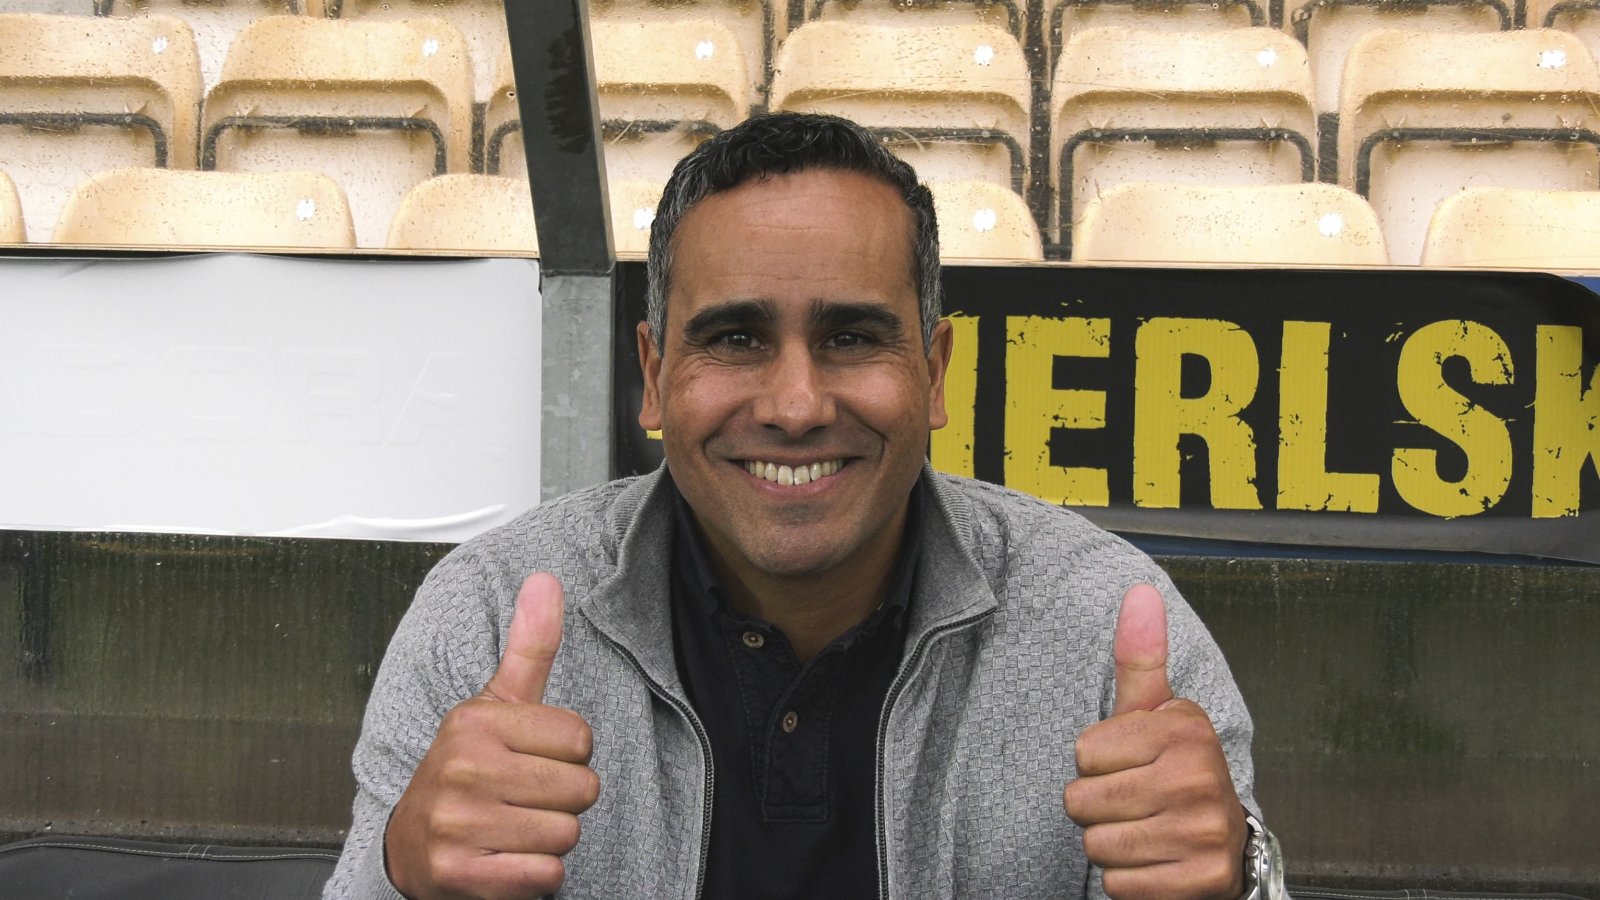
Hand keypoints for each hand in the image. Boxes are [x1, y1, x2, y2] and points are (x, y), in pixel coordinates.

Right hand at [386, 573, 600, 898]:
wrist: (411, 846)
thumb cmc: (468, 771)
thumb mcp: (497, 704)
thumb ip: (530, 646)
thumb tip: (546, 579)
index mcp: (476, 721)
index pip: (581, 738)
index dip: (569, 754)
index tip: (534, 759)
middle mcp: (462, 767)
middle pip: (581, 789)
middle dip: (563, 800)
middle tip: (524, 798)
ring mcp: (457, 823)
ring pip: (566, 834)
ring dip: (550, 840)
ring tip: (514, 828)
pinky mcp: (460, 873)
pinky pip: (545, 876)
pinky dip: (536, 876)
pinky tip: (506, 860)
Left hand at [1062, 584, 1246, 899]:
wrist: (1225, 844)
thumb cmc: (1175, 771)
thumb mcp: (1156, 712)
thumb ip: (1139, 657)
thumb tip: (1140, 590)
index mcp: (1185, 729)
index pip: (1083, 752)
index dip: (1095, 763)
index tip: (1131, 764)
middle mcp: (1200, 777)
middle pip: (1083, 802)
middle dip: (1097, 808)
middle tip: (1134, 802)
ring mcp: (1204, 831)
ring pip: (1098, 845)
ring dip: (1111, 845)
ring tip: (1144, 829)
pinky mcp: (1201, 881)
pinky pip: (1119, 884)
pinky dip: (1129, 881)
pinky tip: (1156, 861)